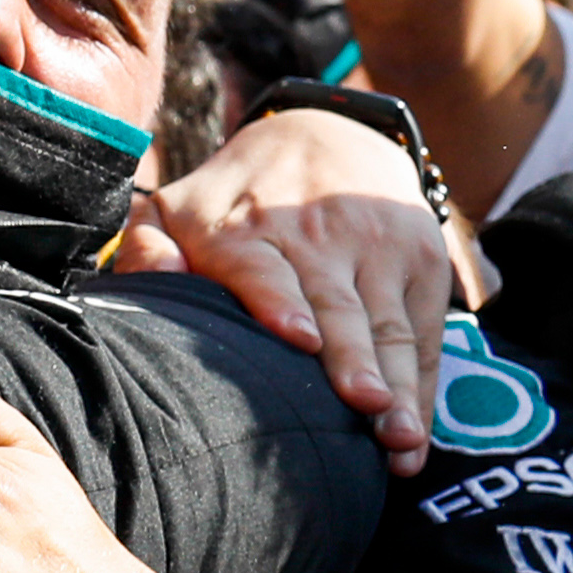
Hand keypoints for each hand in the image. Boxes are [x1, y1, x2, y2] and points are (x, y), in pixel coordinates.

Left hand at [113, 108, 469, 472]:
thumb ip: (148, 246)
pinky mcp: (421, 259)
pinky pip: (425, 332)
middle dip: (355, 360)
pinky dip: (423, 384)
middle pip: (339, 307)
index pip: (264, 267)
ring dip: (399, 386)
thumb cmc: (233, 198)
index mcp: (247, 229)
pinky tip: (416, 431)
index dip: (281, 301)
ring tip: (399, 439)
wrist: (326, 133)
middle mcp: (318, 236)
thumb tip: (154, 279)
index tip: (299, 338)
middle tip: (366, 407)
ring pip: (389, 326)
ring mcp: (376, 248)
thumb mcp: (176, 206)